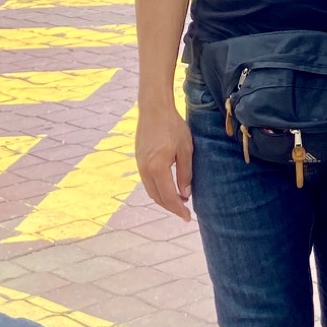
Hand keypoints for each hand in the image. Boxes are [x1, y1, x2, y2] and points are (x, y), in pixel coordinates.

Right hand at [135, 102, 193, 220]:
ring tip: (179, 201)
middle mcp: (145, 170)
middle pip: (157, 197)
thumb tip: (185, 194)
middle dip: (171, 207)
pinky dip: (157, 190)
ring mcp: (140, 165)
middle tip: (184, 212)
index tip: (188, 218)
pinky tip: (168, 187)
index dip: (178, 210)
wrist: (154, 109)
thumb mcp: (185, 149)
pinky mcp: (139, 160)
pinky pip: (147, 182)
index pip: (169, 197)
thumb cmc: (173, 126)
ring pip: (151, 191)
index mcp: (158, 168)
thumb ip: (185, 173)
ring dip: (164, 199)